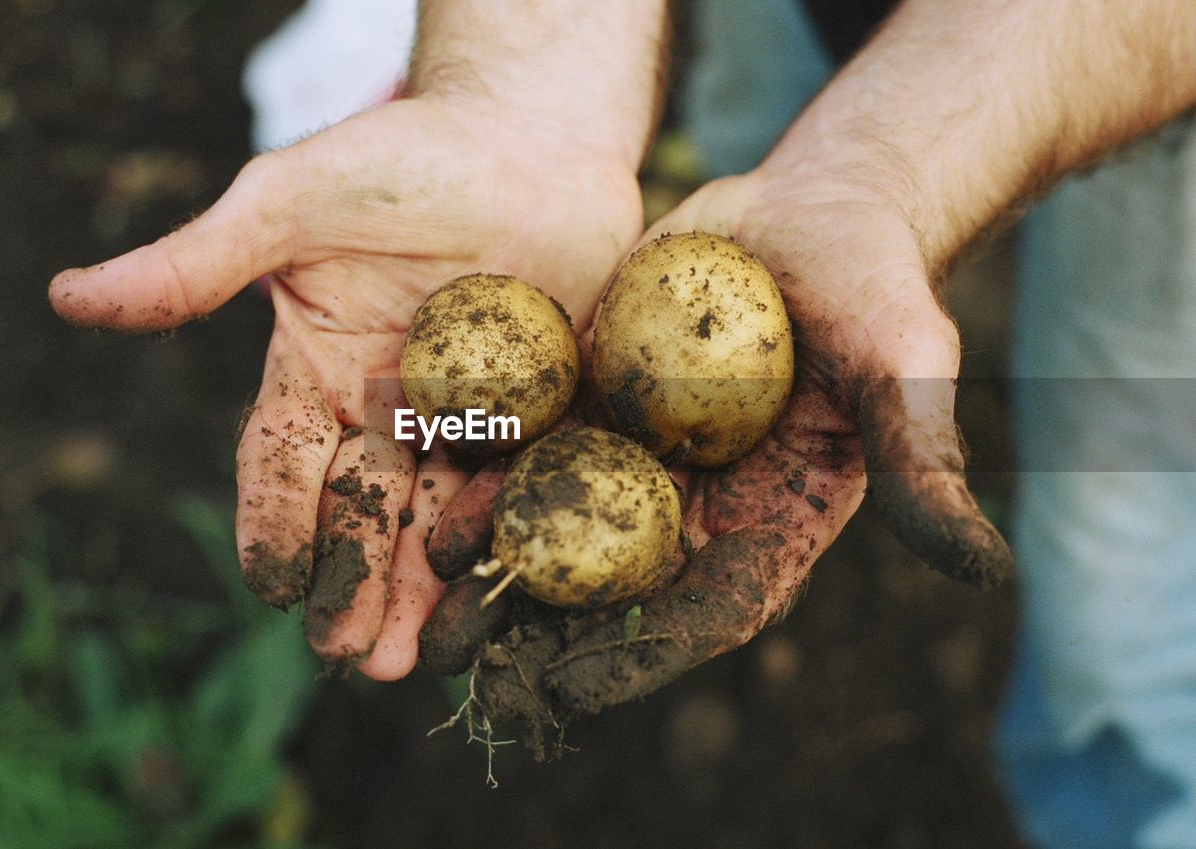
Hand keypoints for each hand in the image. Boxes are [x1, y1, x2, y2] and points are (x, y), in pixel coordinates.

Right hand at [49, 95, 641, 678]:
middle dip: (353, 582)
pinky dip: (508, 537)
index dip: (275, 522)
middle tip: (349, 654)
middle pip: (361, 510)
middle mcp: (386, 410)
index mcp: (318, 371)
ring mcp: (467, 418)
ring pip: (435, 516)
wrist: (527, 136)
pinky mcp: (540, 414)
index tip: (274, 585)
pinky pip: (521, 484)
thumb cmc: (402, 157)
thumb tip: (68, 297)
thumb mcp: (292, 203)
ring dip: (420, 589)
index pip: (282, 462)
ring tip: (408, 657)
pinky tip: (501, 591)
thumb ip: (201, 262)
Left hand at [421, 167, 1011, 729]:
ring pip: (556, 524)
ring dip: (492, 561)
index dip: (633, 657)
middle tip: (466, 666)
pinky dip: (484, 468)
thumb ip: (922, 465)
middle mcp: (694, 507)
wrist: (811, 213)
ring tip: (428, 588)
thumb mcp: (905, 371)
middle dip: (539, 631)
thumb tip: (983, 569)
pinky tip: (429, 486)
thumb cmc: (874, 291)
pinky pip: (534, 442)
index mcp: (769, 527)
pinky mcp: (594, 398)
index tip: (563, 688)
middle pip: (611, 589)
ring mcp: (637, 455)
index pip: (700, 616)